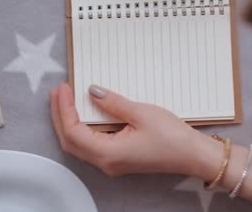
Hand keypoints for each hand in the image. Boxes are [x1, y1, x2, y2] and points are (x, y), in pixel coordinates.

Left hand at [50, 83, 221, 176]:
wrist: (193, 155)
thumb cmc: (172, 137)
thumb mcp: (141, 113)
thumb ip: (113, 103)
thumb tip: (92, 92)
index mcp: (108, 153)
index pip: (73, 131)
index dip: (64, 109)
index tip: (63, 89)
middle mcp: (106, 162)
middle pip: (70, 141)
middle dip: (60, 116)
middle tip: (58, 92)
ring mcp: (112, 163)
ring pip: (79, 145)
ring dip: (69, 122)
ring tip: (66, 100)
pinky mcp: (119, 159)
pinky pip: (91, 145)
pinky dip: (82, 128)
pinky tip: (85, 113)